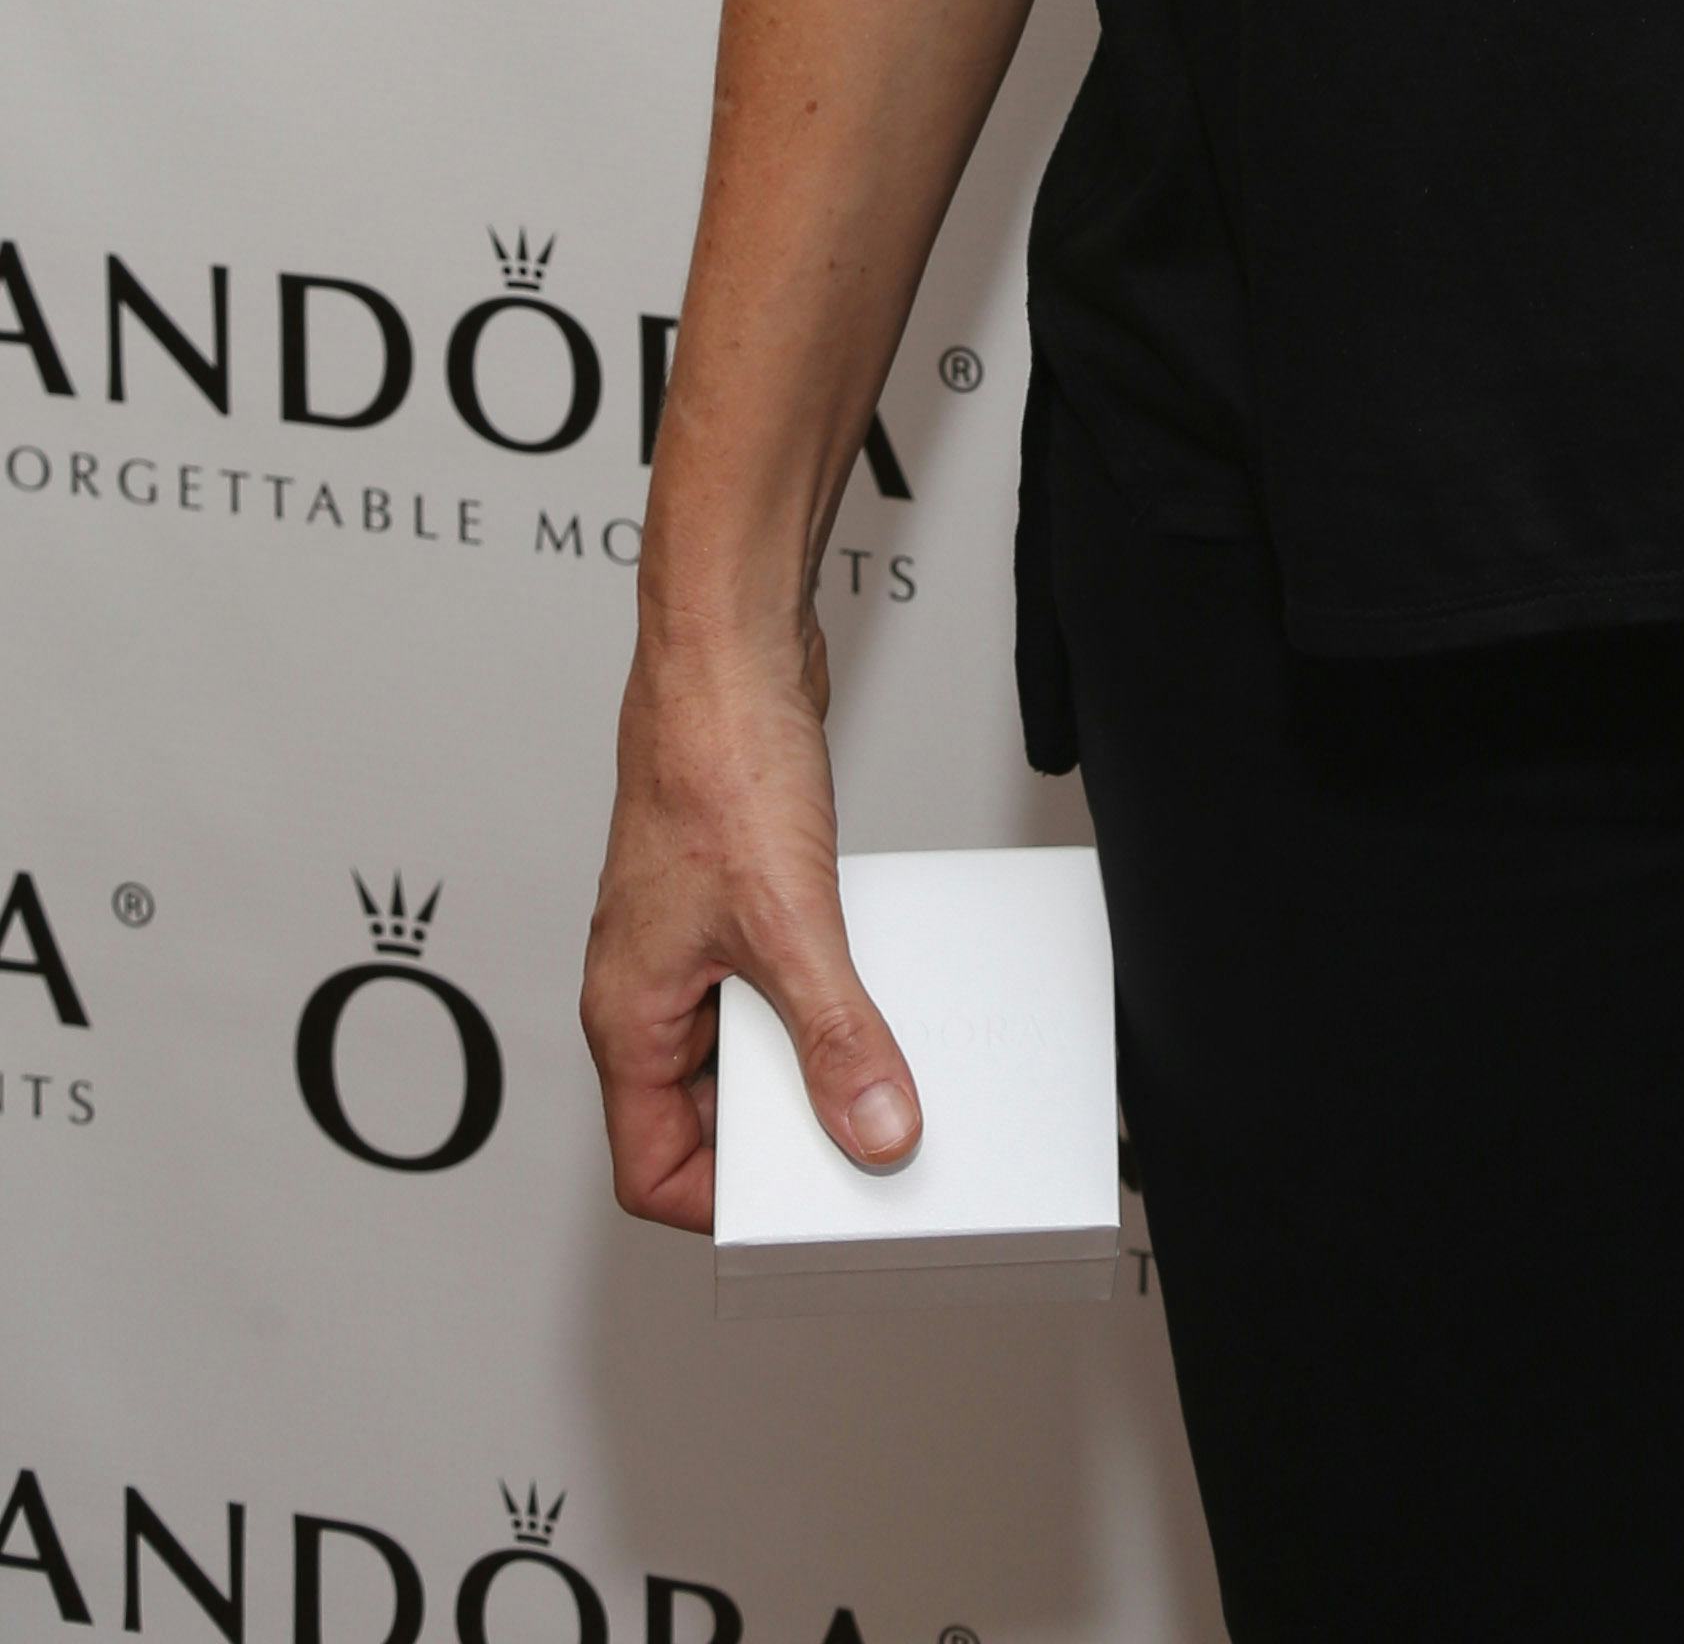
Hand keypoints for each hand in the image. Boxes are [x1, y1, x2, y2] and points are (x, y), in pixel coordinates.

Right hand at [579, 607, 922, 1230]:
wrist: (727, 655)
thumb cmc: (715, 764)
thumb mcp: (788, 925)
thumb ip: (833, 1039)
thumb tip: (875, 1131)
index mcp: (629, 1018)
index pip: (652, 1169)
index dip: (724, 1202)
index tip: (805, 1196)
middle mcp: (648, 990)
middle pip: (708, 1117)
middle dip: (785, 1132)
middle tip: (863, 1133)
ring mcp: (689, 944)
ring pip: (749, 1048)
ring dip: (813, 1056)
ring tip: (881, 1054)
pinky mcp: (733, 900)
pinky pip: (776, 983)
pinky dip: (825, 994)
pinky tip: (874, 978)